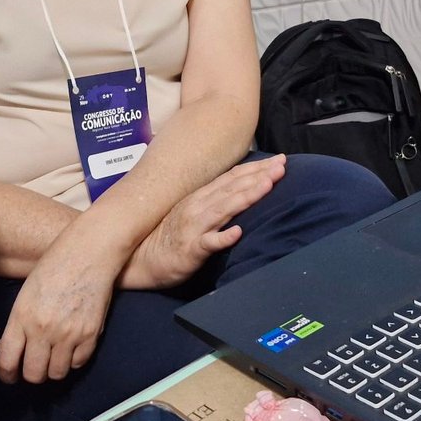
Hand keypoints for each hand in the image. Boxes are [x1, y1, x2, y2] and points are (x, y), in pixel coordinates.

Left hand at [0, 241, 117, 384]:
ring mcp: (68, 333)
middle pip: (34, 374)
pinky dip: (74, 359)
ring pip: (57, 373)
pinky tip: (72, 346)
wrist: (88, 252)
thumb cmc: (54, 266)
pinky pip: (79, 362)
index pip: (7, 361)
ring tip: (55, 356)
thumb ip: (17, 324)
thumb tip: (7, 348)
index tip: (10, 376)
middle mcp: (43, 329)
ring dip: (54, 368)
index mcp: (22, 317)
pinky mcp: (90, 334)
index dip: (6, 374)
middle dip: (32, 373)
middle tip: (36, 364)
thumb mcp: (26, 293)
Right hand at [120, 154, 286, 290]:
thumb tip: (240, 189)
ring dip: (247, 196)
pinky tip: (237, 233)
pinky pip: (208, 244)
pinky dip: (223, 237)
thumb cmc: (168, 236)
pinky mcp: (190, 250)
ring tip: (268, 186)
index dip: (256, 168)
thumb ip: (214, 201)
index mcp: (200, 197)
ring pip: (224, 209)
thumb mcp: (192, 212)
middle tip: (282, 166)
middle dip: (260, 176)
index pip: (232, 177)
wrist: (139, 260)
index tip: (278, 161)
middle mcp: (198, 207)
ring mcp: (194, 227)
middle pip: (233, 188)